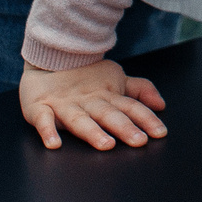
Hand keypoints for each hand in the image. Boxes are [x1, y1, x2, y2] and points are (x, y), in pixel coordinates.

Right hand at [18, 59, 167, 151]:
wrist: (46, 58)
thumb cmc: (85, 75)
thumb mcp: (115, 79)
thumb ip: (139, 91)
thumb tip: (161, 104)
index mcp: (106, 95)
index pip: (130, 106)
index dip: (146, 118)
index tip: (160, 133)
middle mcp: (88, 100)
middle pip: (108, 114)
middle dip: (124, 127)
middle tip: (139, 140)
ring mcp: (63, 104)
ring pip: (79, 119)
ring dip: (92, 131)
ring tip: (105, 143)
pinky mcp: (39, 107)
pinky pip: (43, 119)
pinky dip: (47, 130)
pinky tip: (54, 143)